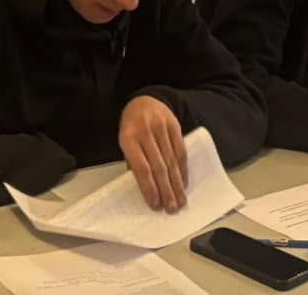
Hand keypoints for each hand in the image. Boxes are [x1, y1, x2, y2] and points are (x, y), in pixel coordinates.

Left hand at [118, 96, 188, 210]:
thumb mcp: (124, 141)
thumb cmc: (132, 126)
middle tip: (171, 208)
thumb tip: (145, 189)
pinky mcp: (174, 126)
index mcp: (128, 137)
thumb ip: (133, 162)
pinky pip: (181, 151)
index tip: (154, 204)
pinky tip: (183, 182)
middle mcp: (145, 132)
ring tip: (179, 200)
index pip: (141, 167)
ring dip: (176, 184)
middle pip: (158, 166)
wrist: (144, 100)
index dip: (149, 187)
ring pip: (171, 161)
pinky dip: (183, 169)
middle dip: (165, 190)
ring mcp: (161, 128)